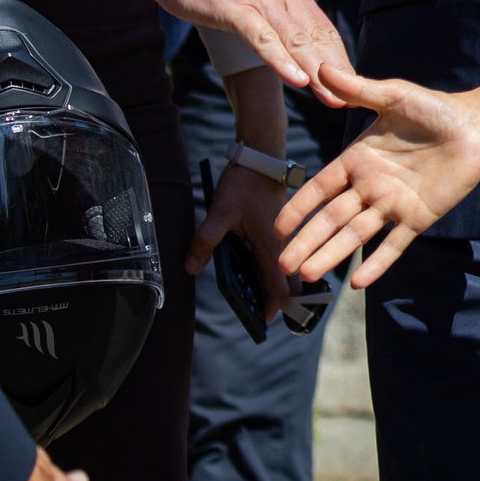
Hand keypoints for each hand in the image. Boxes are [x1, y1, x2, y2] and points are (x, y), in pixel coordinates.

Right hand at [151, 0, 352, 103]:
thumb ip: (271, 15)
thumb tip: (285, 40)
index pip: (323, 30)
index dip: (339, 59)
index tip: (352, 85)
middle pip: (317, 39)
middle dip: (337, 72)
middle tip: (354, 101)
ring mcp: (261, 1)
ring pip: (297, 42)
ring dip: (317, 73)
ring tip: (333, 98)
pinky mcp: (237, 9)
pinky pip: (264, 38)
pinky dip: (281, 60)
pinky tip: (297, 80)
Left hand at [187, 162, 294, 319]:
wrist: (261, 159)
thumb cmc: (243, 185)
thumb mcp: (219, 213)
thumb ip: (204, 241)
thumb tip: (190, 268)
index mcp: (270, 245)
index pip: (278, 287)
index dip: (271, 307)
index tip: (260, 321)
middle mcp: (282, 244)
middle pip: (289, 283)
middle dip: (278, 301)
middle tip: (259, 312)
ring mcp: (286, 237)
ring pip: (289, 270)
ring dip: (278, 286)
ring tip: (257, 296)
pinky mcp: (283, 230)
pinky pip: (285, 257)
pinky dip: (277, 271)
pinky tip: (259, 271)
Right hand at [277, 66, 479, 287]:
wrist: (476, 127)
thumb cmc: (435, 109)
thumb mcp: (393, 96)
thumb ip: (358, 90)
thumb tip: (322, 70)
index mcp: (358, 159)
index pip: (320, 188)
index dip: (299, 208)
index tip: (278, 228)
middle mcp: (370, 185)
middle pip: (332, 219)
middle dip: (307, 241)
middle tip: (284, 265)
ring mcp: (392, 204)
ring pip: (356, 235)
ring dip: (332, 255)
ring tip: (308, 276)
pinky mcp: (418, 217)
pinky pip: (394, 244)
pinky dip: (377, 263)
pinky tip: (358, 282)